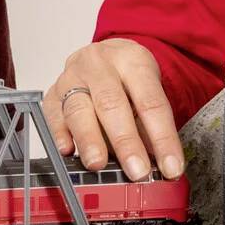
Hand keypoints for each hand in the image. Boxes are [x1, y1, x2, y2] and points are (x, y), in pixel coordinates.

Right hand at [42, 38, 183, 180]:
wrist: (105, 54)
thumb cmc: (128, 77)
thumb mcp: (148, 90)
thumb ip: (151, 127)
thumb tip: (160, 165)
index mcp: (132, 60)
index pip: (150, 102)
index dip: (162, 138)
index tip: (170, 167)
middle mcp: (99, 65)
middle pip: (112, 104)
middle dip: (125, 142)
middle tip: (137, 170)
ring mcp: (72, 77)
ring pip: (79, 109)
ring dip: (90, 140)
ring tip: (98, 164)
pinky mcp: (53, 93)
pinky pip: (53, 115)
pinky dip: (60, 135)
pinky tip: (67, 151)